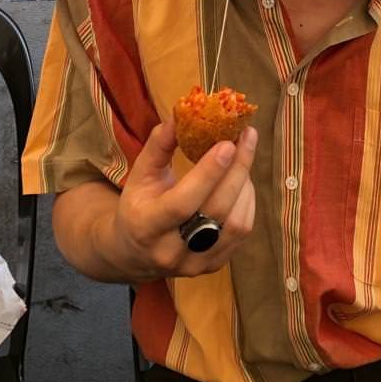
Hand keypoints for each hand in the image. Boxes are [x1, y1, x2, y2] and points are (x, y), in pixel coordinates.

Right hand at [96, 118, 257, 280]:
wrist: (133, 253)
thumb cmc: (137, 204)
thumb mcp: (139, 174)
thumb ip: (159, 146)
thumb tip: (182, 114)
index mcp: (146, 226)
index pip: (182, 203)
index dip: (208, 174)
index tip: (228, 143)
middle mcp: (171, 251)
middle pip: (215, 211)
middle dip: (237, 170)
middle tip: (247, 137)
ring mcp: (195, 264)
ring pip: (235, 225)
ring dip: (245, 185)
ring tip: (244, 156)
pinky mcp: (213, 267)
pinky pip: (241, 234)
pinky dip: (247, 202)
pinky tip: (243, 180)